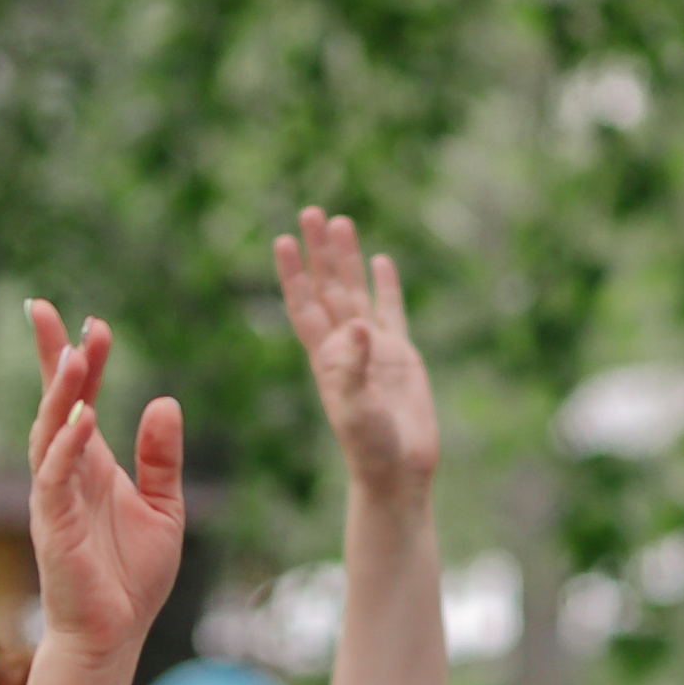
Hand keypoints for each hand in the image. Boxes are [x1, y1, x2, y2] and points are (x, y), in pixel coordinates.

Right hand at [24, 305, 184, 663]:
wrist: (114, 636)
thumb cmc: (132, 578)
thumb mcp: (164, 508)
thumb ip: (162, 458)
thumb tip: (164, 401)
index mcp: (91, 465)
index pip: (79, 399)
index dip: (80, 359)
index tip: (91, 322)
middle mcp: (66, 474)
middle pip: (53, 404)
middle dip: (51, 358)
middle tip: (50, 313)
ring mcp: (54, 498)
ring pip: (47, 434)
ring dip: (57, 395)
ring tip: (70, 356)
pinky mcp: (52, 527)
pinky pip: (54, 478)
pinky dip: (66, 447)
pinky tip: (84, 418)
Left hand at [275, 210, 436, 497]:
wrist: (398, 472)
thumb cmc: (371, 447)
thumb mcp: (359, 409)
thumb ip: (356, 368)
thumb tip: (359, 325)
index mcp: (327, 358)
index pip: (304, 305)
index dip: (293, 273)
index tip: (282, 240)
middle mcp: (345, 347)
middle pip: (328, 288)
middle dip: (319, 251)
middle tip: (310, 211)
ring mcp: (373, 348)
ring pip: (356, 292)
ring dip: (347, 259)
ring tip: (341, 221)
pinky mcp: (401, 356)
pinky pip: (391, 311)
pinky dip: (386, 285)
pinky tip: (381, 260)